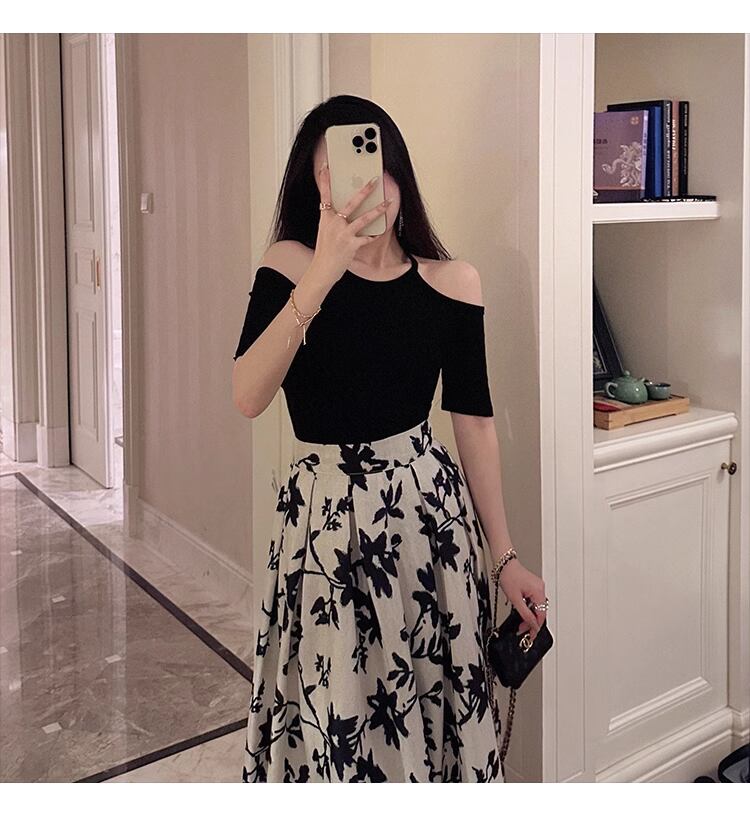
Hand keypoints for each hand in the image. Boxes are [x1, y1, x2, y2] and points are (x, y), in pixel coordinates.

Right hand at [311, 162, 390, 284]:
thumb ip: (334, 221)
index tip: (326, 167)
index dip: (324, 180)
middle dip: (365, 190)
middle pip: (352, 202)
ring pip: (364, 218)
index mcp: (325, 218)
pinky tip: (379, 231)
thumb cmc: (324, 252)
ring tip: (388, 203)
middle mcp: (334, 223)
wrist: (322, 269)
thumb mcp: (325, 232)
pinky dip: (373, 235)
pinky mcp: (351, 245)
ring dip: (378, 210)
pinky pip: (367, 238)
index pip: (325, 195)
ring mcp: (343, 233)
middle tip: (375, 180)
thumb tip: (345, 213)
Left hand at [495, 558, 546, 639]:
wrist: (503, 563)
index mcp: (539, 591)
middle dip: (531, 622)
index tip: (530, 636)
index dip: (535, 627)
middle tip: (521, 629)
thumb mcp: (515, 599)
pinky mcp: (533, 586)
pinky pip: (534, 601)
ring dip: (529, 615)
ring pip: (536, 607)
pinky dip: (528, 608)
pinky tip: (521, 611)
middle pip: (540, 612)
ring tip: (520, 622)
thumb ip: (525, 614)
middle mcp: (541, 588)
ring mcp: (537, 587)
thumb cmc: (508, 576)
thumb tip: (533, 625)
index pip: (541, 615)